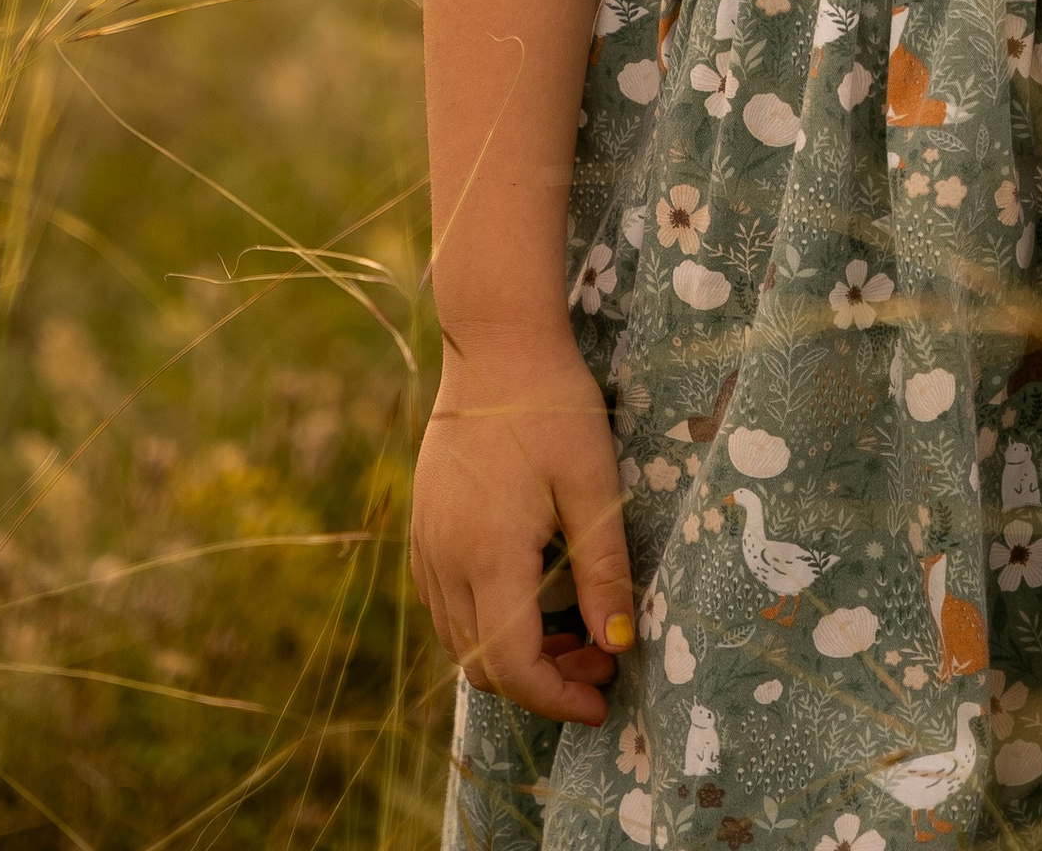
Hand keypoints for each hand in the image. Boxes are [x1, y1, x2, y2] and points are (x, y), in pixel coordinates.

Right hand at [410, 325, 635, 724]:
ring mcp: (426, 543)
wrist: (494, 342)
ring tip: (574, 631)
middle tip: (600, 661)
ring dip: (512, 653)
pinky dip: (486, 622)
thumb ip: (602, 569)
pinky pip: (445, 602)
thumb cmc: (552, 406)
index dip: (556, 697)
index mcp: (488, 556)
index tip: (604, 699)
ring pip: (459, 637)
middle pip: (481, 663)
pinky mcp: (423, 526)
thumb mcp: (592, 484)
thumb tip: (618, 645)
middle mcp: (445, 561)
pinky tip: (531, 596)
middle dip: (542, 680)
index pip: (511, 665)